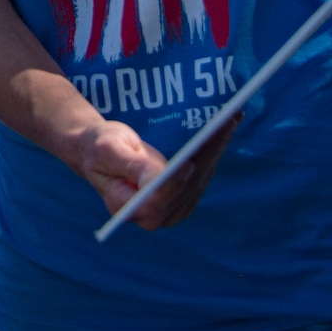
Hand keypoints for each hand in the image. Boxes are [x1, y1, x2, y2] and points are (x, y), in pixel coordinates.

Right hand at [74, 114, 237, 230]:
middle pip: (188, 186)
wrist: (101, 151)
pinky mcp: (186, 195)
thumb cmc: (99, 147)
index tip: (188, 163)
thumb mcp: (108, 151)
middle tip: (224, 122)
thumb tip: (156, 177)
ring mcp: (174, 207)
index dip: (174, 184)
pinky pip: (205, 170)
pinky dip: (216, 146)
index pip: (159, 199)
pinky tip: (227, 124)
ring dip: (218, 145)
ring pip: (202, 176)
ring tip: (232, 115)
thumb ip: (130, 166)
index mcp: (131, 208)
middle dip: (208, 152)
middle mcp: (156, 215)